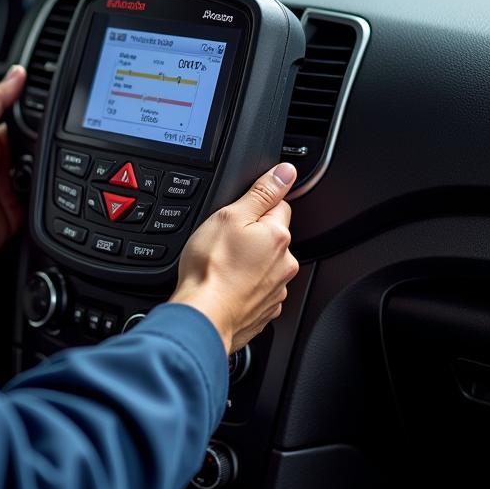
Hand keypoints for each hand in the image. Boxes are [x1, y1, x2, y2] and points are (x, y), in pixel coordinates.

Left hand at [0, 66, 26, 277]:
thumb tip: (16, 74)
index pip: (25, 122)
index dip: (40, 118)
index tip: (56, 114)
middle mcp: (2, 164)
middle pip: (39, 151)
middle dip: (47, 151)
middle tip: (44, 153)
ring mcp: (9, 190)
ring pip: (44, 178)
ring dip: (47, 177)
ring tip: (38, 177)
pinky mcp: (16, 214)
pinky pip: (41, 205)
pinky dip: (46, 202)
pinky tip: (44, 197)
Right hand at [170, 163, 299, 355]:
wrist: (203, 316)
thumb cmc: (211, 269)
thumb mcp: (229, 215)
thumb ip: (261, 192)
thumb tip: (286, 172)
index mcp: (278, 235)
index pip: (278, 206)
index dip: (255, 206)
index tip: (238, 216)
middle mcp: (285, 263)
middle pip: (272, 237)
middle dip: (252, 237)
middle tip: (224, 243)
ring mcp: (276, 289)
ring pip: (265, 265)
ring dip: (249, 263)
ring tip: (222, 267)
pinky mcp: (265, 310)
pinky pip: (257, 290)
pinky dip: (245, 287)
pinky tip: (225, 286)